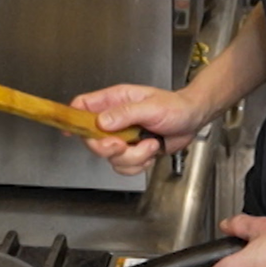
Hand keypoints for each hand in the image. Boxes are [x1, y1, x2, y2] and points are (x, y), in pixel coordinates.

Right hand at [69, 84, 201, 175]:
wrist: (192, 121)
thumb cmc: (176, 107)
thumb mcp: (151, 107)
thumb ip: (125, 113)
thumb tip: (102, 121)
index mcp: (115, 100)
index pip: (84, 105)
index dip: (74, 118)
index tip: (73, 131)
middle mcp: (115, 119)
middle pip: (92, 139)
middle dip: (107, 147)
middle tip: (123, 144)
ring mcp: (122, 136)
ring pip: (110, 157)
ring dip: (132, 157)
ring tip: (150, 144)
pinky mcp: (132, 151)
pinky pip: (123, 166)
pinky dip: (138, 165)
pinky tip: (151, 152)